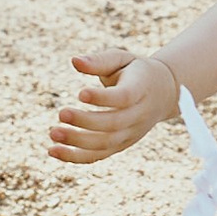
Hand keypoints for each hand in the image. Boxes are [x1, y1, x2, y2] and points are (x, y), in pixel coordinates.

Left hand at [48, 44, 176, 165]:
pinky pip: (98, 156)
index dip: (103, 98)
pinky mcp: (120, 145)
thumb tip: (74, 61)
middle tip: (61, 113)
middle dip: (86, 121)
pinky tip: (53, 151)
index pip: (124, 97)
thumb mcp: (122, 59)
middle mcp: (139, 115)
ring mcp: (131, 133)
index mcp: (141, 89)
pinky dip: (75, 156)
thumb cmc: (136, 71)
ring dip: (77, 141)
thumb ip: (100, 60)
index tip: (80, 92)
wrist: (163, 93)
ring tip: (53, 133)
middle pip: (114, 123)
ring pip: (105, 143)